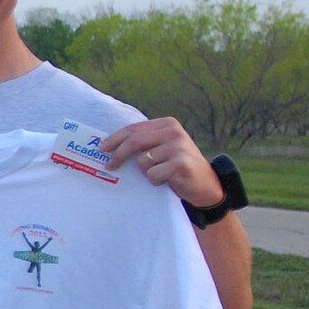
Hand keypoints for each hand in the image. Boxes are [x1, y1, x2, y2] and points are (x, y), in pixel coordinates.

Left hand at [99, 119, 219, 205]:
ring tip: (160, 174)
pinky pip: (152, 174)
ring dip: (145, 172)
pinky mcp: (180, 164)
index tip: (102, 149)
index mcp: (167, 124)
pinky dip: (155, 181)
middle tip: (109, 166)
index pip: (134, 129)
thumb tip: (108, 146)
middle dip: (118, 154)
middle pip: (134, 141)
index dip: (115, 139)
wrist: (206, 184)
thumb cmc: (176, 166)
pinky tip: (167, 180)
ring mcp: (178, 147)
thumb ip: (143, 143)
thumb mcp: (162, 148)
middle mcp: (173, 132)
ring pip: (142, 161)